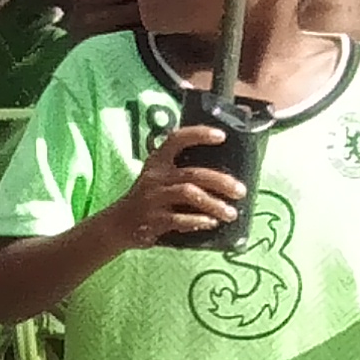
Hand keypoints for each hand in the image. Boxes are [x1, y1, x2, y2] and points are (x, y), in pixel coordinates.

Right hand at [116, 120, 245, 249]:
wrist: (118, 224)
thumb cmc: (150, 199)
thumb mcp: (159, 178)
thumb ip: (184, 173)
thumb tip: (227, 179)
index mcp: (158, 162)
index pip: (176, 139)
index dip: (198, 134)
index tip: (222, 136)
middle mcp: (155, 177)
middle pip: (193, 174)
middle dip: (221, 182)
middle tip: (241, 192)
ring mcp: (152, 199)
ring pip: (189, 195)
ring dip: (214, 204)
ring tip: (231, 214)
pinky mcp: (152, 220)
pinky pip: (179, 219)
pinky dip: (198, 221)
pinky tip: (210, 223)